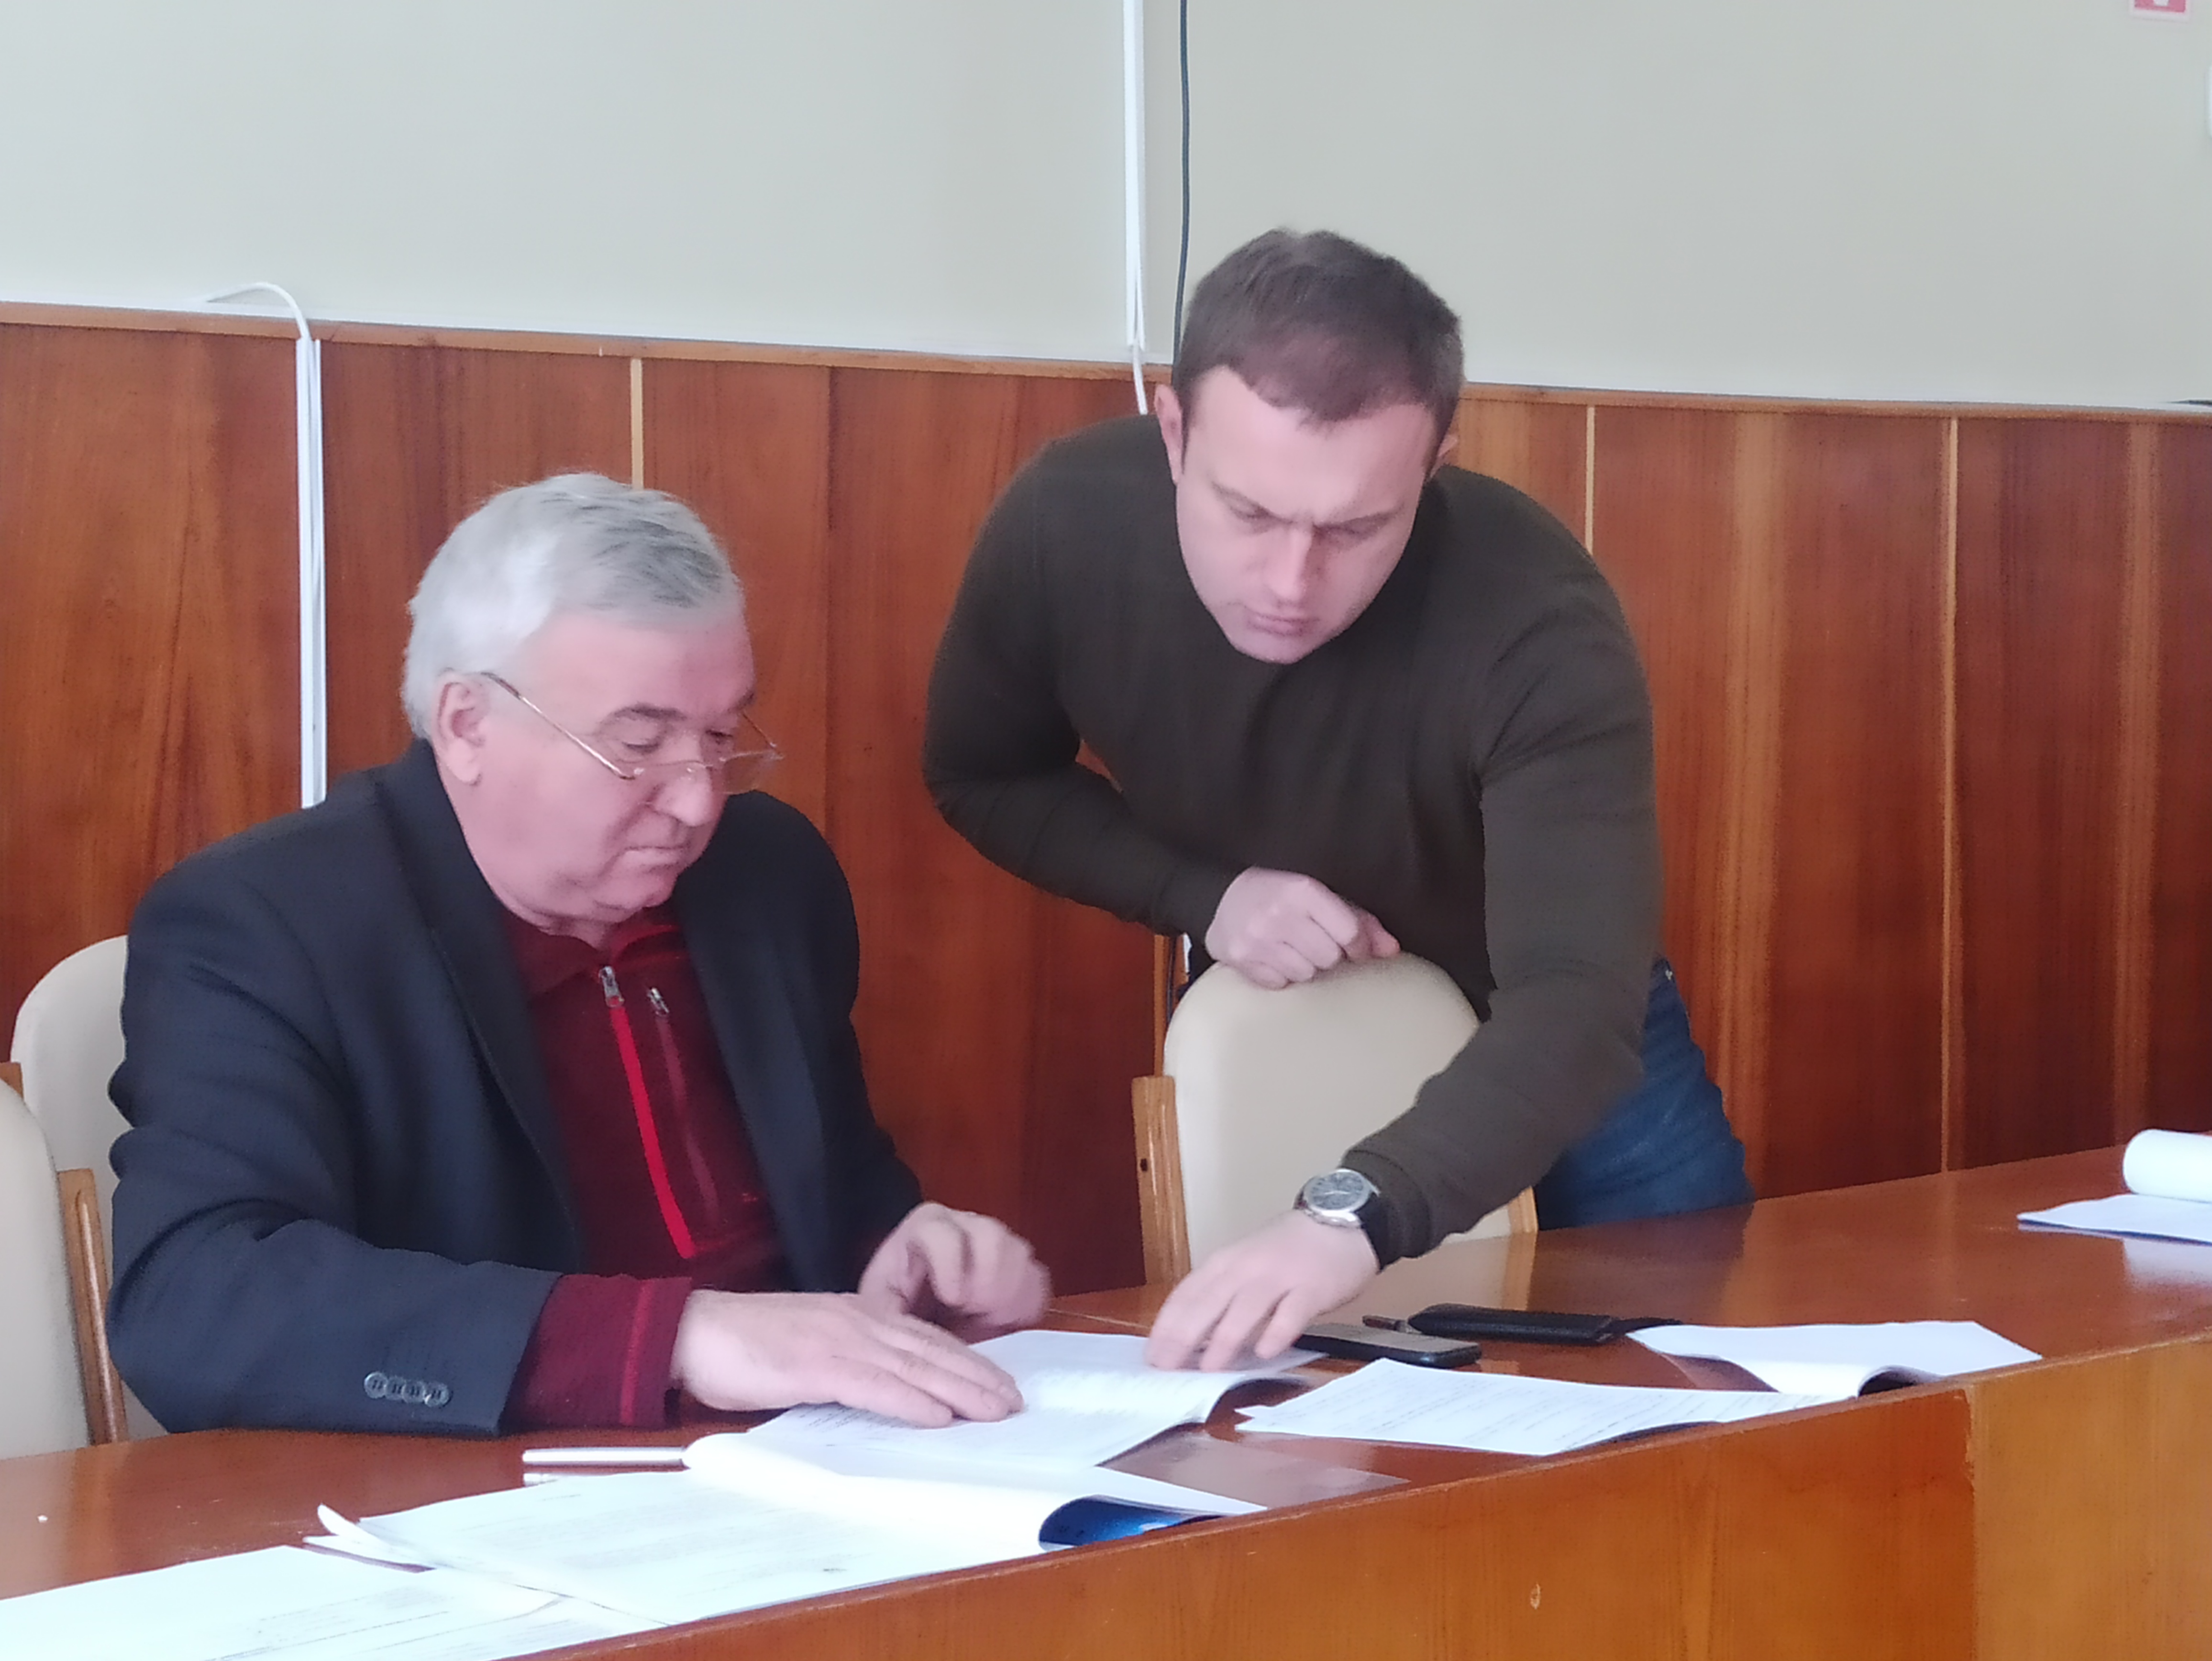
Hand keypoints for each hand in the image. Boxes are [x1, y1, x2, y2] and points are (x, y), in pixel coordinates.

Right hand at [671, 1289, 1023, 1426]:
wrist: (694, 1329)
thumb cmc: (747, 1342)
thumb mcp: (810, 1343)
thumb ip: (848, 1358)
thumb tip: (885, 1385)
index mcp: (857, 1316)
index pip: (926, 1338)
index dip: (967, 1361)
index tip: (1000, 1382)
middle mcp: (858, 1322)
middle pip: (932, 1350)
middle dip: (978, 1377)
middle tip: (1016, 1402)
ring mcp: (838, 1341)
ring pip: (914, 1366)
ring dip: (959, 1390)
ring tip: (995, 1410)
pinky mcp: (815, 1365)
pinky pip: (873, 1385)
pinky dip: (910, 1401)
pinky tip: (938, 1416)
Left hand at [858, 1202, 1051, 1341]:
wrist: (919, 1305)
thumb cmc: (896, 1303)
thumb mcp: (880, 1308)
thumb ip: (887, 1314)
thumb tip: (898, 1338)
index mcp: (927, 1226)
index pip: (943, 1233)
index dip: (951, 1265)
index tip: (951, 1299)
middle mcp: (967, 1224)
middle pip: (992, 1237)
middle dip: (984, 1283)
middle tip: (970, 1313)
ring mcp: (1000, 1240)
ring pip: (1019, 1255)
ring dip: (1006, 1296)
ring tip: (983, 1319)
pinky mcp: (1022, 1264)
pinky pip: (1037, 1280)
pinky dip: (1024, 1306)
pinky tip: (1002, 1322)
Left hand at [1144, 1210, 1379, 1370]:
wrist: (1339, 1222)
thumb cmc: (1287, 1250)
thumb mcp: (1246, 1262)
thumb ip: (1222, 1293)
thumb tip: (1192, 1338)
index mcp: (1225, 1262)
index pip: (1187, 1294)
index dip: (1167, 1325)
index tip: (1152, 1355)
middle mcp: (1246, 1267)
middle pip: (1208, 1303)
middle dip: (1184, 1338)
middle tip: (1168, 1369)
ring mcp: (1279, 1276)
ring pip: (1244, 1309)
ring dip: (1224, 1341)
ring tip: (1209, 1370)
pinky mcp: (1312, 1288)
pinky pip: (1290, 1313)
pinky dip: (1276, 1333)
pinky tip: (1265, 1353)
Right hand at [1204, 869, 1398, 988]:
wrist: (1220, 896)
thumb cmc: (1280, 896)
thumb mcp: (1319, 897)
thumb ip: (1359, 921)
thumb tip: (1391, 950)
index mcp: (1302, 890)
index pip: (1348, 931)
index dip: (1357, 945)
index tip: (1353, 947)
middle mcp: (1279, 914)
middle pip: (1329, 957)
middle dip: (1326, 954)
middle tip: (1312, 942)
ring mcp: (1257, 939)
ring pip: (1305, 973)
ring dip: (1304, 966)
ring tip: (1291, 948)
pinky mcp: (1241, 959)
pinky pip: (1279, 983)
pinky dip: (1280, 975)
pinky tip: (1272, 957)